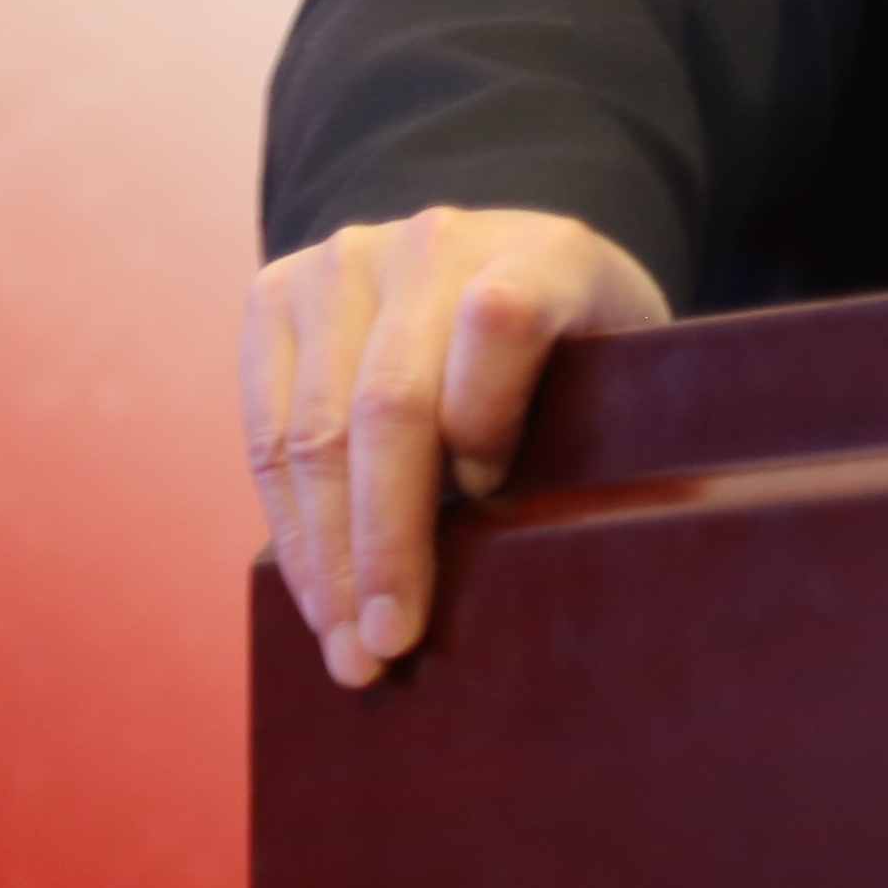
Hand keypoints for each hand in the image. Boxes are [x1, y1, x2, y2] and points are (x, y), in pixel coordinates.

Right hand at [240, 208, 667, 689]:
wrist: (509, 269)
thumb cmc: (581, 358)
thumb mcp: (622, 381)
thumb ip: (592, 431)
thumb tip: (523, 549)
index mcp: (545, 250)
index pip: (503, 320)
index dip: (488, 419)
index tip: (491, 500)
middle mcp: (436, 242)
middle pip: (389, 402)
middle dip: (383, 541)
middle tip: (389, 644)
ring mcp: (345, 261)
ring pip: (313, 429)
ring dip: (324, 556)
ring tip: (346, 645)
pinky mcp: (277, 293)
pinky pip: (265, 430)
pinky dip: (289, 525)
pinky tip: (316, 593)